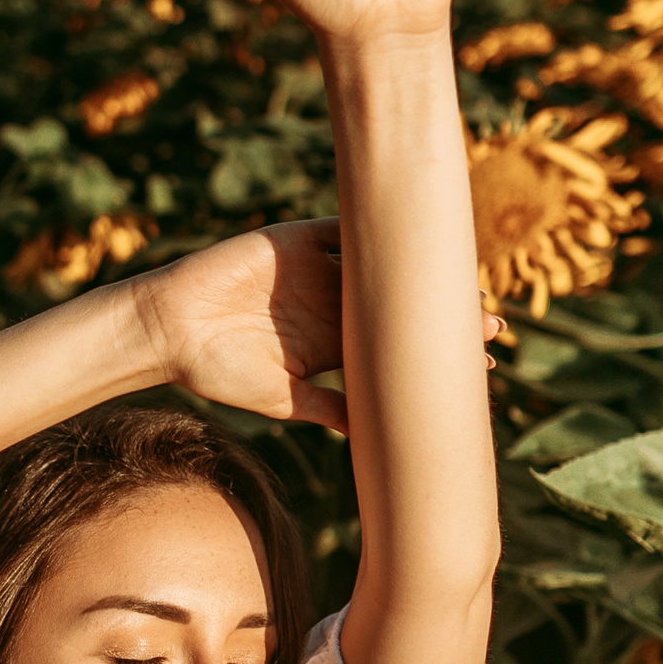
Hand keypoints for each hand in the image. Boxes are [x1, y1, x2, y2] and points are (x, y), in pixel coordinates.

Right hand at [134, 222, 504, 424]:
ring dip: (419, 269)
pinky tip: (414, 230)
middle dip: (441, 312)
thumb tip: (379, 439)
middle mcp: (328, 304)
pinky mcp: (295, 241)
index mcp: (329, 345)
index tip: (479, 365)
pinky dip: (376, 225)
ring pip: (380, 264)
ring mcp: (314, 270)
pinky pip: (343, 227)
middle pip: (397, 304)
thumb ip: (332, 409)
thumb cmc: (220, 372)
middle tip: (490, 323)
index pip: (393, 347)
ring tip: (463, 279)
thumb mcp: (283, 400)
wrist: (172, 329)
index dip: (432, 353)